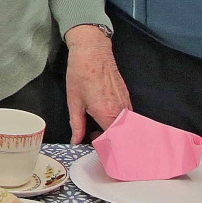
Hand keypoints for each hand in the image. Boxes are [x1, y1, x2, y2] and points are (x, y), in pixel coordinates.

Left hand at [63, 24, 130, 143]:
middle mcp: (122, 111)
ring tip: (98, 132)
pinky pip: (127, 118)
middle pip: (123, 138)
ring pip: (126, 128)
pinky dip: (119, 125)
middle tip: (95, 141)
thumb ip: (77, 125)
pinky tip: (105, 123)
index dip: (107, 150)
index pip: (114, 142)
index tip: (97, 152)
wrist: (93, 50)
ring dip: (115, 134)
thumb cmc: (81, 74)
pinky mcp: (127, 98)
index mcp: (108, 114)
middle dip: (112, 145)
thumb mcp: (74, 101)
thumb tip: (76, 141)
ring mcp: (127, 104)